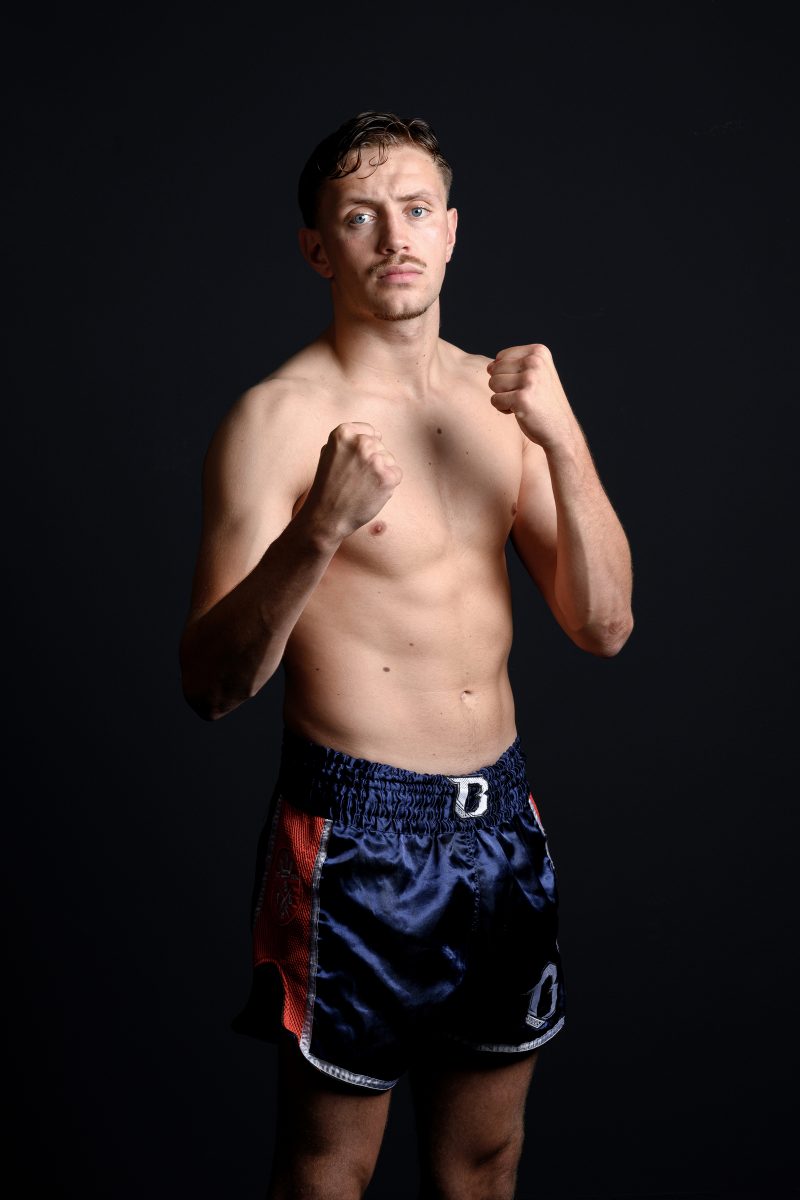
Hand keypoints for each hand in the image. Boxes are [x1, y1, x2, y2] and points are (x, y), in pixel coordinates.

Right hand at [305, 422, 402, 540]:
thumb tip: (377, 434)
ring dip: (380, 472)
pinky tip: (370, 492)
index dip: (364, 450)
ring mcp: (375, 459)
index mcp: (344, 432)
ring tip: (361, 486)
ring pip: (389, 459)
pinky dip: (387, 485)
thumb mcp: (329, 453)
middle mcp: (361, 442)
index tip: (352, 464)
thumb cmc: (327, 486)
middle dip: (372, 461)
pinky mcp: (388, 477)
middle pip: (380, 445)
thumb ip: (350, 440)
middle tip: (355, 479)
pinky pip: (396, 474)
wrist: (327, 516)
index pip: (369, 431)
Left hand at [487, 344, 575, 450]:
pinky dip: (503, 409)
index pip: (501, 357)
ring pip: (492, 383)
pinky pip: (494, 400)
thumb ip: (513, 365)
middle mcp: (535, 361)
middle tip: (525, 396)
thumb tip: (489, 366)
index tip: (527, 384)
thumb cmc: (543, 403)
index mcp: (538, 351)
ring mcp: (529, 379)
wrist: (560, 430)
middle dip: (504, 386)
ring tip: (523, 402)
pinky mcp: (521, 398)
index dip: (507, 374)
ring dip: (503, 397)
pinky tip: (521, 411)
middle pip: (495, 369)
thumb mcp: (535, 374)